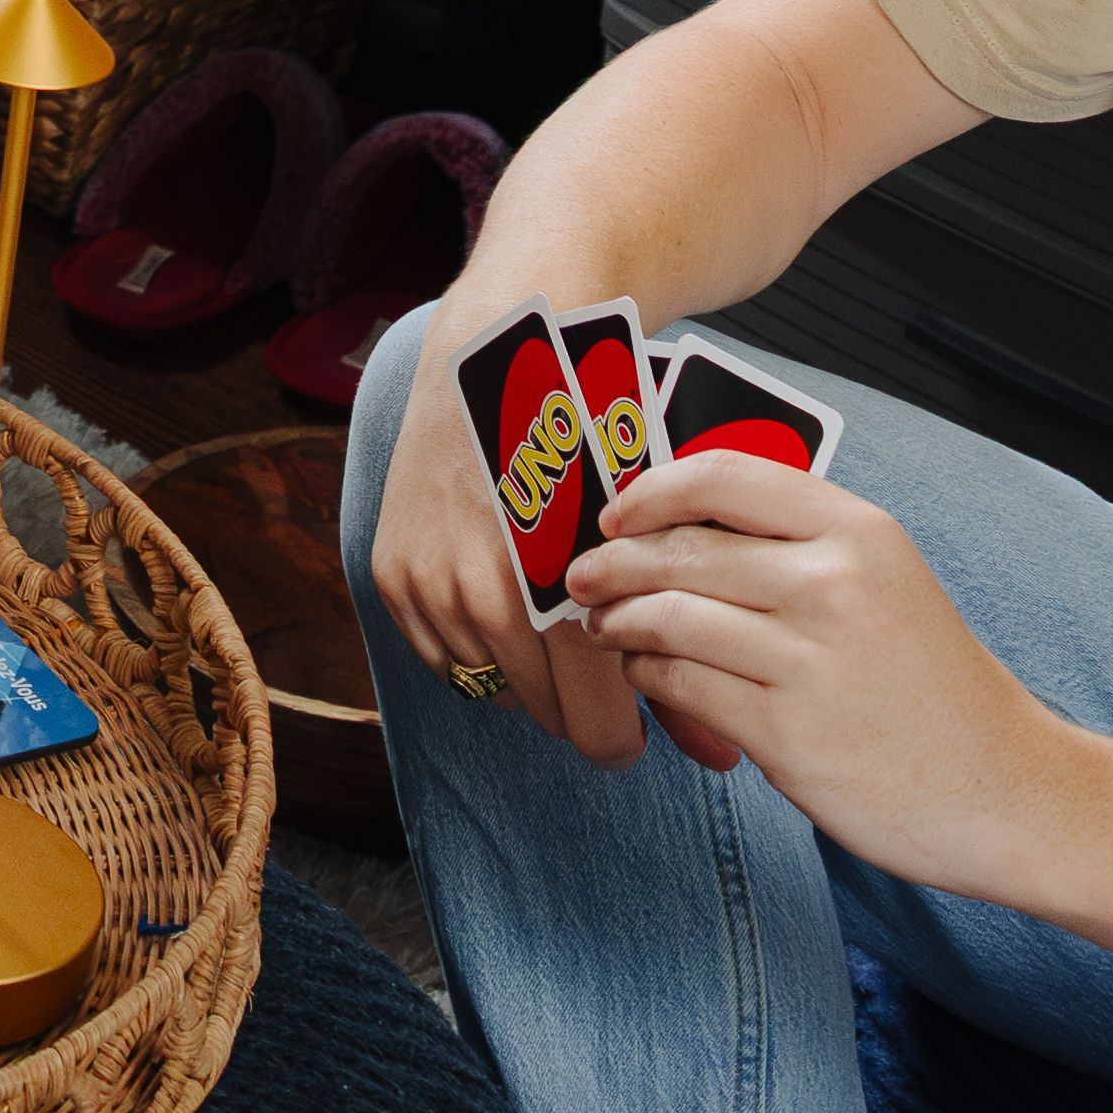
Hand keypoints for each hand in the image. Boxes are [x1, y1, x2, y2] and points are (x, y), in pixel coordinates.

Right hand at [361, 298, 650, 770]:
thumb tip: (720, 758)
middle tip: (597, 677)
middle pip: (540, 712)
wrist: (501, 354)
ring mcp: (433, 584)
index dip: (620, 736)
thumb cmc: (594, 437)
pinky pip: (439, 656)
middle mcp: (489, 593)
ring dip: (523, 673)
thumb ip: (683, 648)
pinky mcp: (393, 573)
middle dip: (575, 704)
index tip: (632, 737)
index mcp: (568, 585)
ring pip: (489, 686)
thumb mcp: (653, 532)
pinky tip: (503, 612)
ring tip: (551, 632)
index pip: (593, 719)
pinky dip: (472, 647)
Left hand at [569, 450, 1060, 887]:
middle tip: (584, 577)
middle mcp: (834, 583)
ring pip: (669, 617)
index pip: (724, 476)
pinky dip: (648, 677)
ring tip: (607, 630)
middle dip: (613, 562)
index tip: (617, 512)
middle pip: (682, 549)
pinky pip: (682, 685)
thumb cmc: (938, 690)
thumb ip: (803, 548)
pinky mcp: (788, 732)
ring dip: (620, 623)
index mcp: (859, 532)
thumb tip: (689, 528)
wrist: (1008, 789)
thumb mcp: (888, 584)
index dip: (651, 490)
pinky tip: (648, 677)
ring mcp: (810, 659)